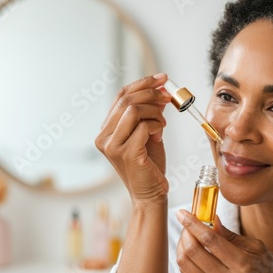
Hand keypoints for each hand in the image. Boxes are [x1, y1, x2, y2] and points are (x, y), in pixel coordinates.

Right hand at [95, 74, 171, 203]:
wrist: (151, 193)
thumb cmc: (149, 165)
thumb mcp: (148, 133)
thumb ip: (149, 114)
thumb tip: (160, 91)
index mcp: (106, 131)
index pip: (120, 97)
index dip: (142, 84)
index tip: (161, 79)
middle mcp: (104, 137)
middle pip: (126, 100)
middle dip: (151, 94)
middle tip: (168, 96)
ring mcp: (113, 146)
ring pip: (133, 110)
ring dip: (154, 112)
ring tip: (163, 122)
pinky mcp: (127, 154)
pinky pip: (144, 126)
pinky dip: (156, 125)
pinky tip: (159, 133)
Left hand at [175, 210, 272, 272]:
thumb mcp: (258, 249)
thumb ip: (231, 236)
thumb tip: (212, 220)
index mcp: (243, 264)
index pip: (211, 240)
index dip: (193, 224)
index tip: (182, 213)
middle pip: (193, 251)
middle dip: (185, 232)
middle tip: (187, 222)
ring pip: (186, 263)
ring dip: (182, 245)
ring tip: (188, 235)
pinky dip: (184, 258)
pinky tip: (189, 249)